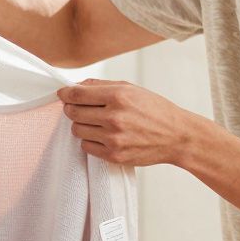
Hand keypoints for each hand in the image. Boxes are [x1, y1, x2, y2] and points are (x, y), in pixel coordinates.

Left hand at [57, 79, 202, 166]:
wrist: (176, 136)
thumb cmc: (155, 110)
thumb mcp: (131, 88)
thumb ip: (101, 85)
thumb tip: (76, 85)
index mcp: (118, 96)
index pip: (77, 94)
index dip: (65, 93)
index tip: (63, 94)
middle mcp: (114, 117)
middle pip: (73, 112)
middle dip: (72, 109)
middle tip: (80, 108)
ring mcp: (113, 138)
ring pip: (77, 130)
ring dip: (82, 125)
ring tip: (96, 123)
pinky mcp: (114, 155)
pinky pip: (86, 147)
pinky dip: (90, 141)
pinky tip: (102, 136)